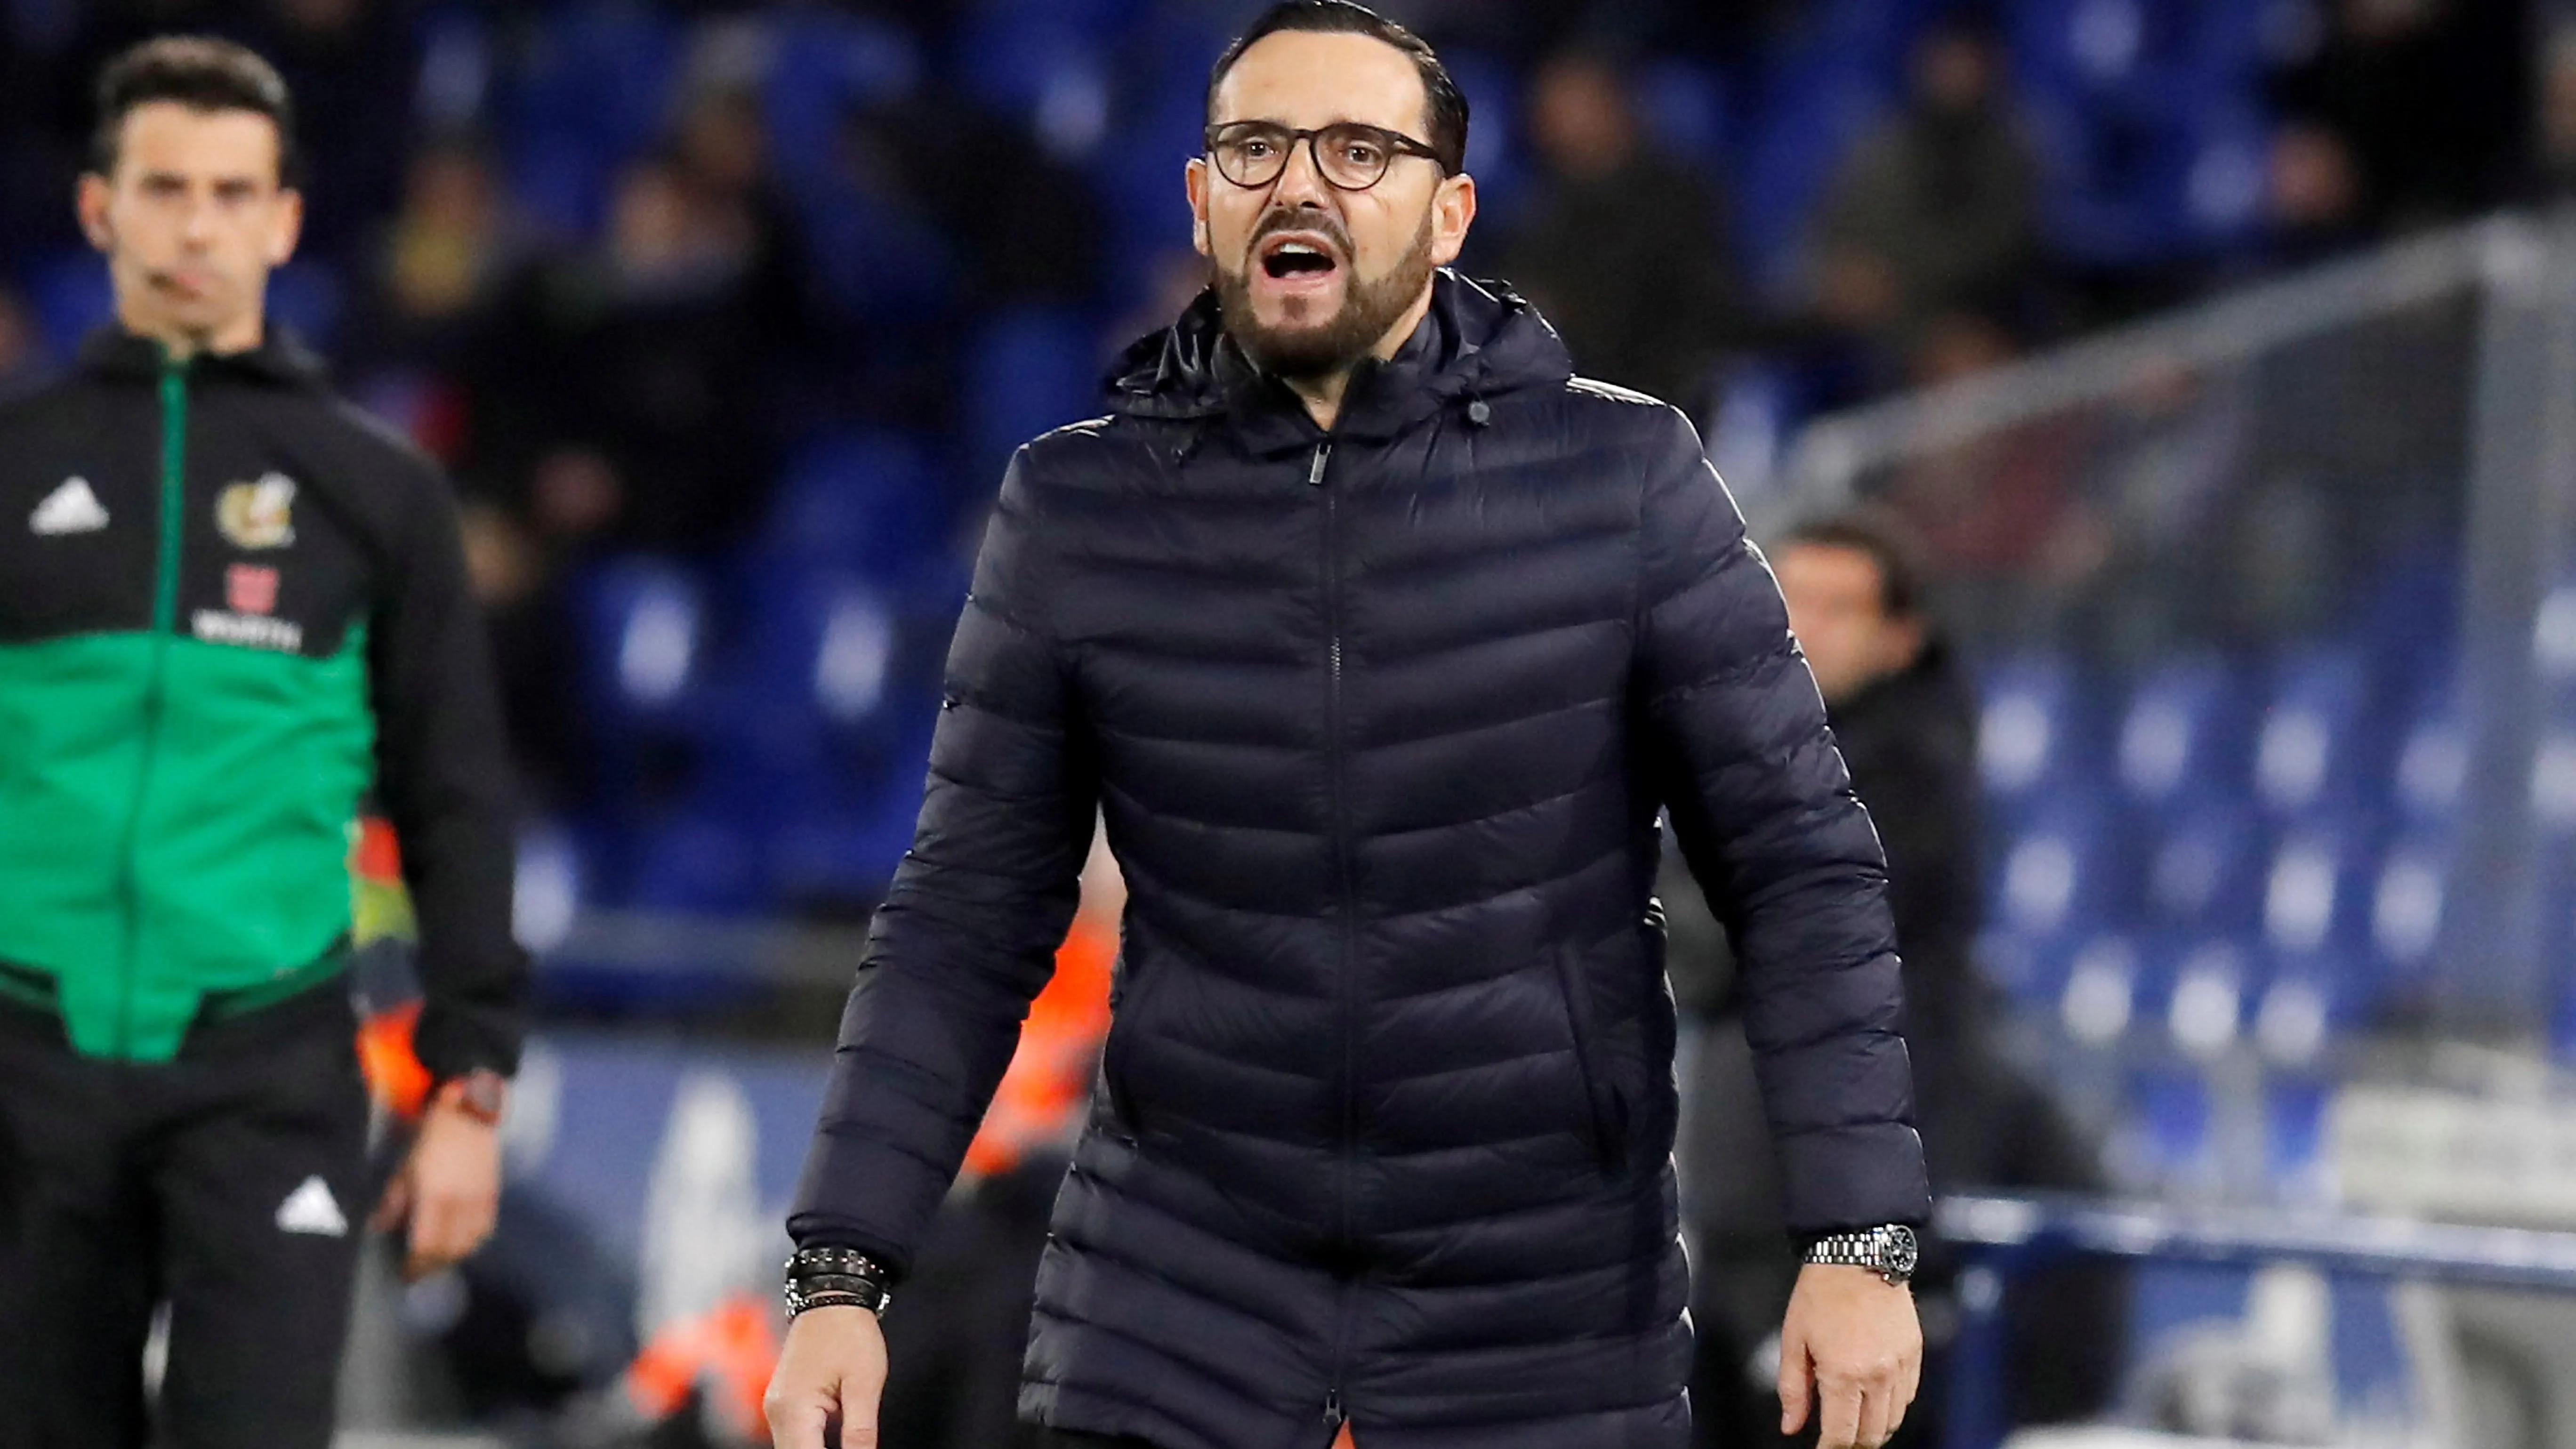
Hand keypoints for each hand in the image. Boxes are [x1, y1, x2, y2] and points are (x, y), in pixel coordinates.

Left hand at [369, 1098, 500, 1279]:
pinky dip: (471, 1244)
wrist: (471, 1115)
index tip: (404, 1273)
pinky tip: (460, 1244)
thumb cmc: (432, 1138)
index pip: (427, 1245)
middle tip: (417, 1271)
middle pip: (449, 1251)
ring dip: (452, 1258)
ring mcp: (481, 1201)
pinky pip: (485, 1231)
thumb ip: (393, 1201)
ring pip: (470, 1245)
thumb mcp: (405, 1168)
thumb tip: (379, 1228)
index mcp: (436, 1196)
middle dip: (432, 1266)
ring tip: (437, 1260)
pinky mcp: (493, 1196)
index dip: (415, 1265)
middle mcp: (461, 1204)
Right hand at [765, 1305, 887, 1447]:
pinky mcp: (784, 1402)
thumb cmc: (849, 1332)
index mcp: (794, 1410)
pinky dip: (812, 1446)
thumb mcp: (864, 1384)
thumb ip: (861, 1432)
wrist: (831, 1296)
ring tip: (850, 1445)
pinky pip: (795, 1437)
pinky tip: (835, 1447)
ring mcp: (777, 1407)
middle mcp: (777, 1412)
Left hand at [1778, 1263, 1921, 1448]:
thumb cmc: (1820, 1294)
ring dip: (1875, 1428)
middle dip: (1852, 1442)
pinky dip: (1893, 1406)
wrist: (1858, 1256)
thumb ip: (1792, 1388)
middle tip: (1837, 1436)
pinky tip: (1876, 1398)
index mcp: (1843, 1374)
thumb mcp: (1793, 1339)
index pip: (1841, 1434)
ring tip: (1856, 1420)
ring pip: (1894, 1420)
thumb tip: (1791, 1426)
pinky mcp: (1914, 1354)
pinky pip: (1908, 1396)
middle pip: (1871, 1434)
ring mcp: (1900, 1367)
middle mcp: (1877, 1376)